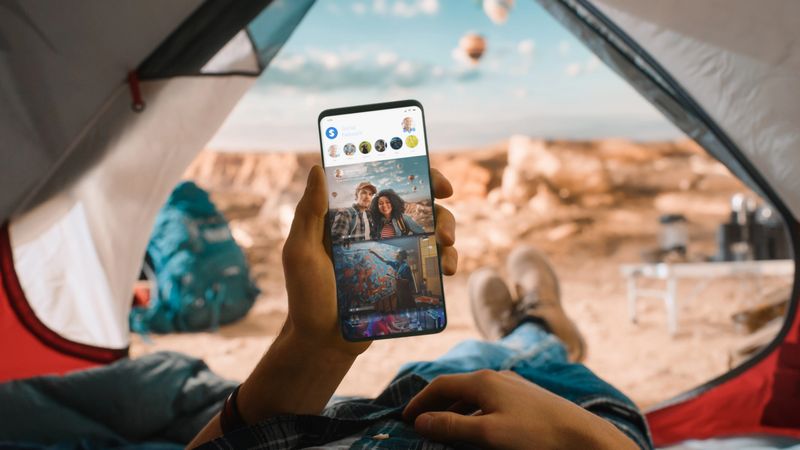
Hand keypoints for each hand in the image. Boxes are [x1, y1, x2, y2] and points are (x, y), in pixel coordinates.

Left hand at [281, 166, 457, 355]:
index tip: (433, 177)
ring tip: (447, 245)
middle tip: (445, 210)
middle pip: (416, 206)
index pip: (384, 185)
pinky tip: (446, 270)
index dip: (412, 174)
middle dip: (438, 204)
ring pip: (431, 231)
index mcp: (352, 218)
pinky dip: (446, 260)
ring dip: (448, 230)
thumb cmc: (307, 296)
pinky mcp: (404, 278)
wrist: (324, 341)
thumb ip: (309, 212)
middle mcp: (376, 231)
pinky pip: (432, 263)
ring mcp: (393, 254)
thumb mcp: (301, 251)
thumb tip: (318, 168)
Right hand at [403, 370, 638, 449]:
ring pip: (474, 394)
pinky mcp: (526, 397)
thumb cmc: (535, 435)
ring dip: (454, 409)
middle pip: (456, 387)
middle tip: (420, 423)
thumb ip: (452, 426)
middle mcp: (496, 376)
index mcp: (483, 380)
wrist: (583, 436)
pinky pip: (490, 400)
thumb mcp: (488, 433)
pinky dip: (474, 412)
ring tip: (443, 427)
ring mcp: (513, 385)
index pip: (440, 385)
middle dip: (435, 404)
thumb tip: (421, 421)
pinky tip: (478, 427)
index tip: (405, 418)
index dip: (420, 401)